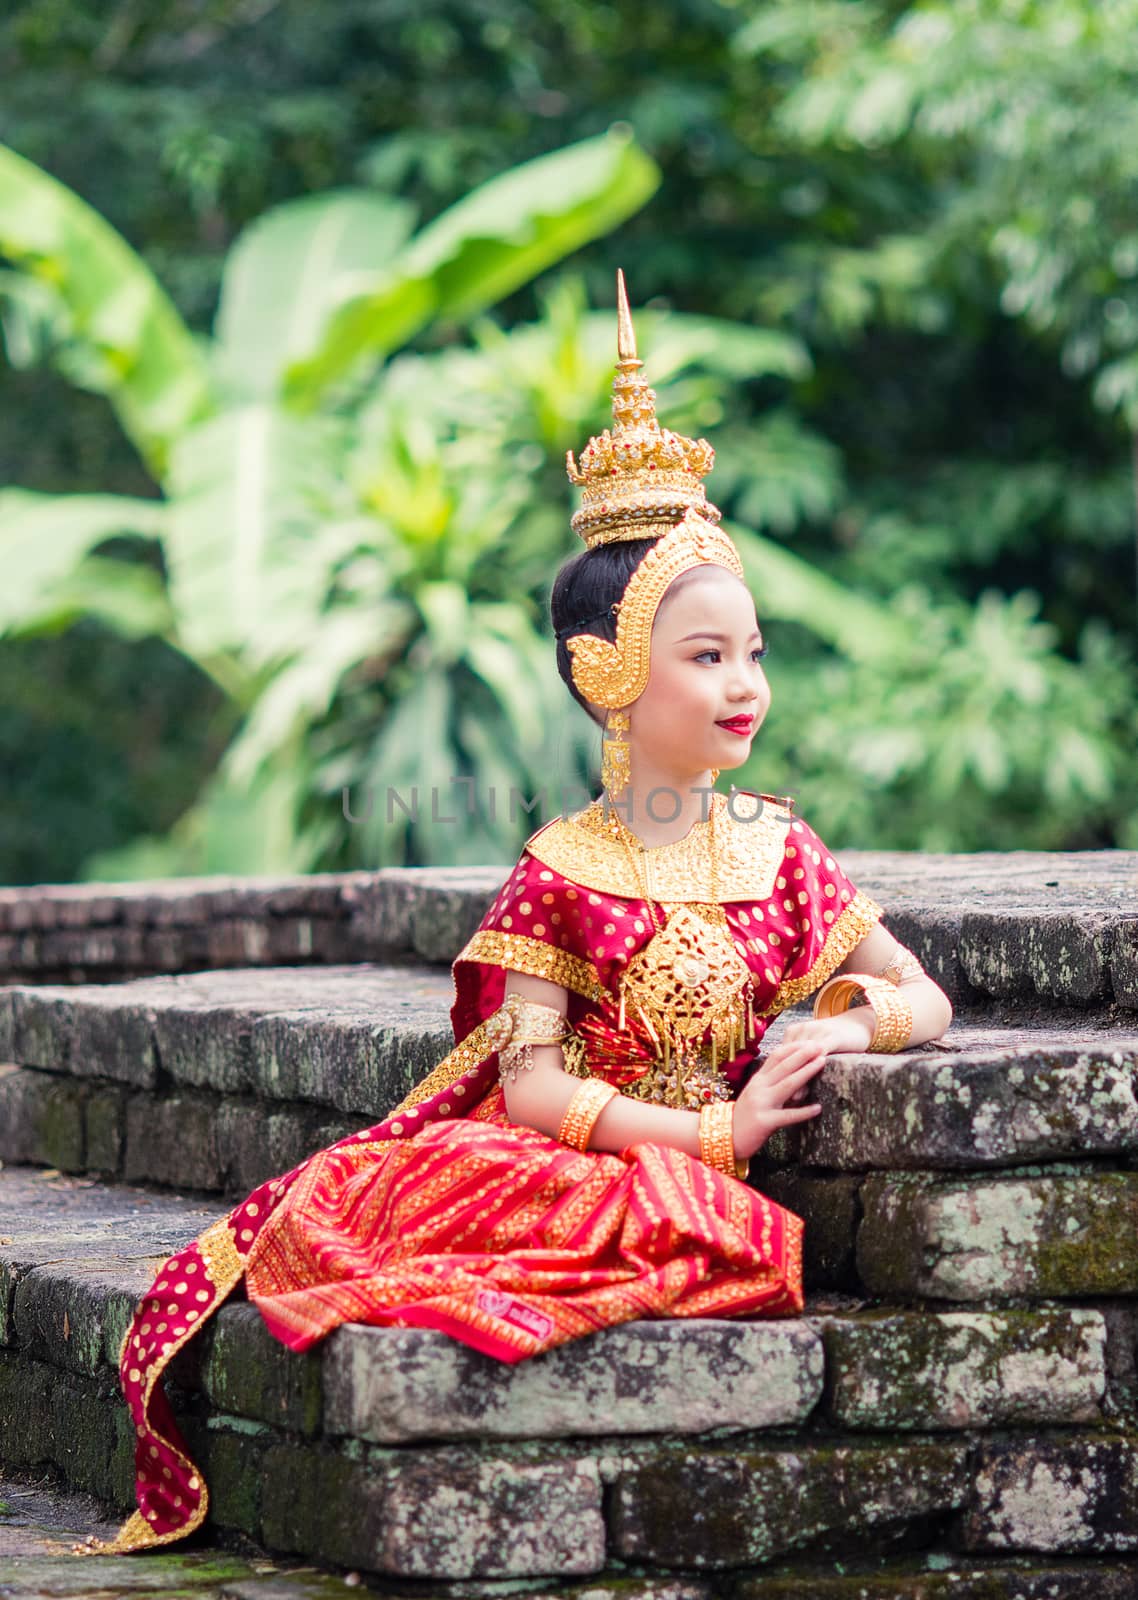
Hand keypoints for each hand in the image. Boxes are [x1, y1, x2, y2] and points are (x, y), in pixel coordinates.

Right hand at [731, 1012, 875, 1157]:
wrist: (725, 1137)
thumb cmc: (745, 1116)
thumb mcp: (757, 1095)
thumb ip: (773, 1085)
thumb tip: (798, 1078)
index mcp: (758, 1080)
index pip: (776, 1056)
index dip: (794, 1047)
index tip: (809, 1041)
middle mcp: (759, 1088)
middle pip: (784, 1066)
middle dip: (803, 1054)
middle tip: (820, 1045)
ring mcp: (761, 1103)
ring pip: (787, 1084)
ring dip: (806, 1072)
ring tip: (821, 1063)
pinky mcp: (764, 1122)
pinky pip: (787, 1116)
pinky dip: (803, 1112)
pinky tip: (818, 1108)